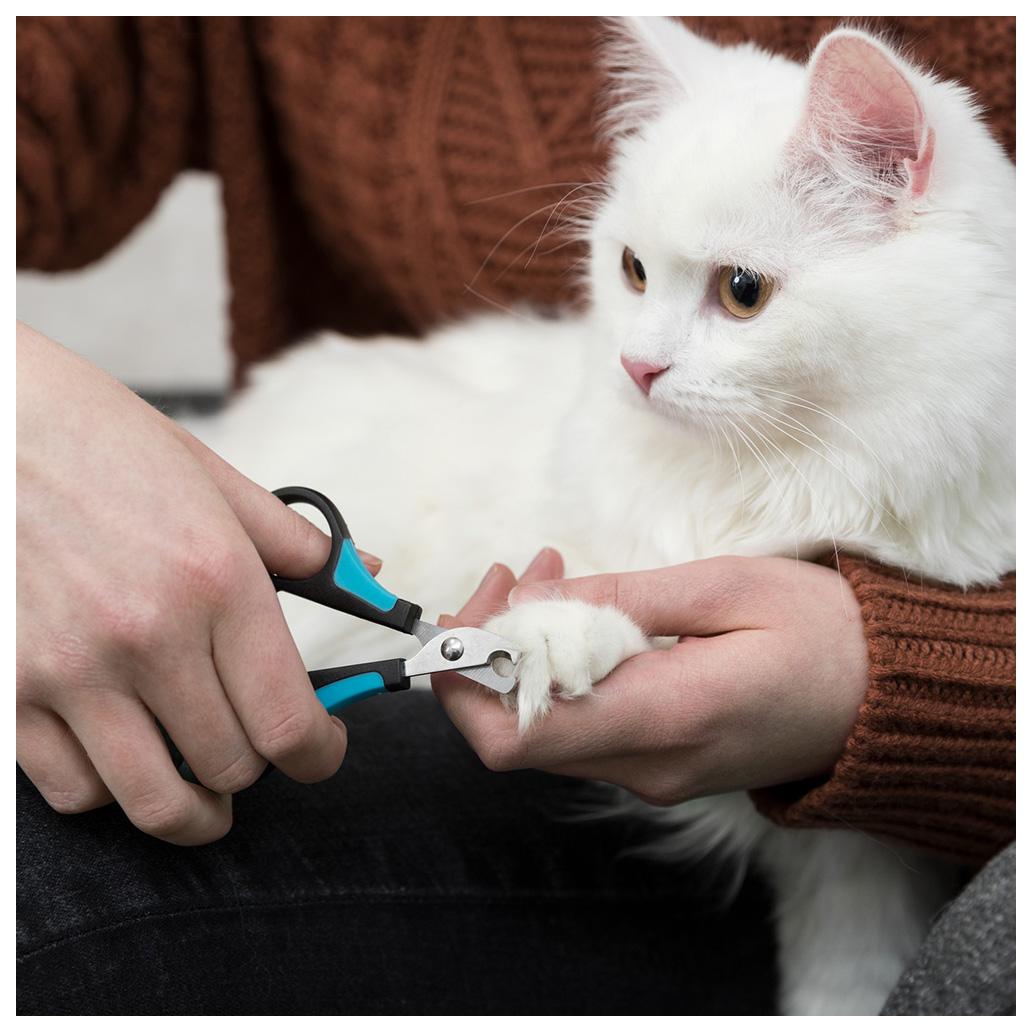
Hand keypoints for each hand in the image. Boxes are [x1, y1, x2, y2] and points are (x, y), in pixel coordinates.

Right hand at [16, 323, 377, 842]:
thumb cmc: (103, 441)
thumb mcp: (215, 480)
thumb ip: (299, 543)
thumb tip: (366, 576)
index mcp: (217, 580)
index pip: (290, 721)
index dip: (320, 754)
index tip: (321, 749)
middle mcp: (149, 635)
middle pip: (233, 767)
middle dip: (260, 765)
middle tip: (259, 741)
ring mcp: (70, 670)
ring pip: (156, 801)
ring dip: (194, 805)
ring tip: (205, 785)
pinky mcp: (9, 690)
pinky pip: (72, 791)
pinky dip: (110, 790)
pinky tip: (126, 756)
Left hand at [434, 552, 868, 805]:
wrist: (889, 699)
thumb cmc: (824, 632)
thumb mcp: (725, 587)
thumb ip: (620, 600)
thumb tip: (533, 606)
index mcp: (662, 719)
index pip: (515, 734)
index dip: (466, 677)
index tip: (476, 606)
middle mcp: (646, 767)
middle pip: (516, 735)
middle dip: (492, 651)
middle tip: (517, 572)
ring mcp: (653, 776)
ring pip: (545, 730)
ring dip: (526, 654)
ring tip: (552, 573)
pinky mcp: (661, 766)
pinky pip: (584, 728)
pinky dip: (561, 673)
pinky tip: (582, 615)